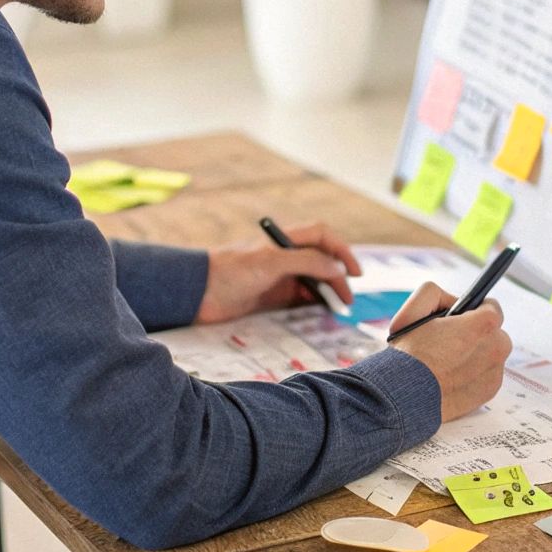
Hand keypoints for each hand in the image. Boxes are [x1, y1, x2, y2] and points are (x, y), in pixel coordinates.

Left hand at [194, 221, 358, 323]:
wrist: (197, 293)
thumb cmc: (231, 270)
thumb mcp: (272, 262)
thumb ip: (308, 262)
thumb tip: (338, 269)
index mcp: (286, 240)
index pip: (323, 237)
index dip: (342, 251)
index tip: (354, 273)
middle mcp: (286, 256)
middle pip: (323, 261)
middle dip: (338, 277)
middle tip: (347, 299)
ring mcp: (279, 277)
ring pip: (313, 281)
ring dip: (327, 293)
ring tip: (337, 309)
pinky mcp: (271, 297)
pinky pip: (299, 299)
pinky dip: (313, 305)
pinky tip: (319, 314)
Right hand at [388, 282, 510, 420]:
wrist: (404, 398)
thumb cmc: (409, 355)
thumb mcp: (414, 310)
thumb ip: (437, 295)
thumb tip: (453, 301)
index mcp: (485, 324)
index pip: (492, 307)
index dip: (475, 310)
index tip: (463, 317)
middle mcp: (498, 347)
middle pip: (493, 333)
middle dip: (476, 334)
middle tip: (450, 342)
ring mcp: (495, 371)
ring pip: (490, 355)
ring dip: (476, 355)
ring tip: (448, 362)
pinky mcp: (490, 391)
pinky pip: (487, 376)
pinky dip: (474, 375)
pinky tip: (452, 377)